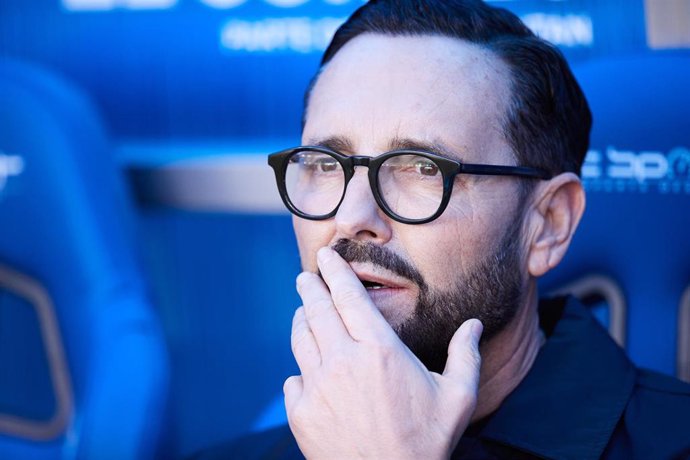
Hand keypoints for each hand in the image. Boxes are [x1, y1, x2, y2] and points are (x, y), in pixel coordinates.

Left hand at [284, 247, 482, 459]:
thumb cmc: (425, 442)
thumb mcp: (457, 397)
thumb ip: (466, 356)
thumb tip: (472, 324)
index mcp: (379, 350)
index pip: (349, 297)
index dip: (335, 271)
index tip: (326, 255)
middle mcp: (343, 361)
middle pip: (317, 310)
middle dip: (310, 287)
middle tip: (305, 276)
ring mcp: (317, 386)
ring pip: (301, 339)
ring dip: (301, 319)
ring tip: (303, 311)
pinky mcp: (301, 411)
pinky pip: (294, 378)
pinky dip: (300, 368)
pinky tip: (306, 368)